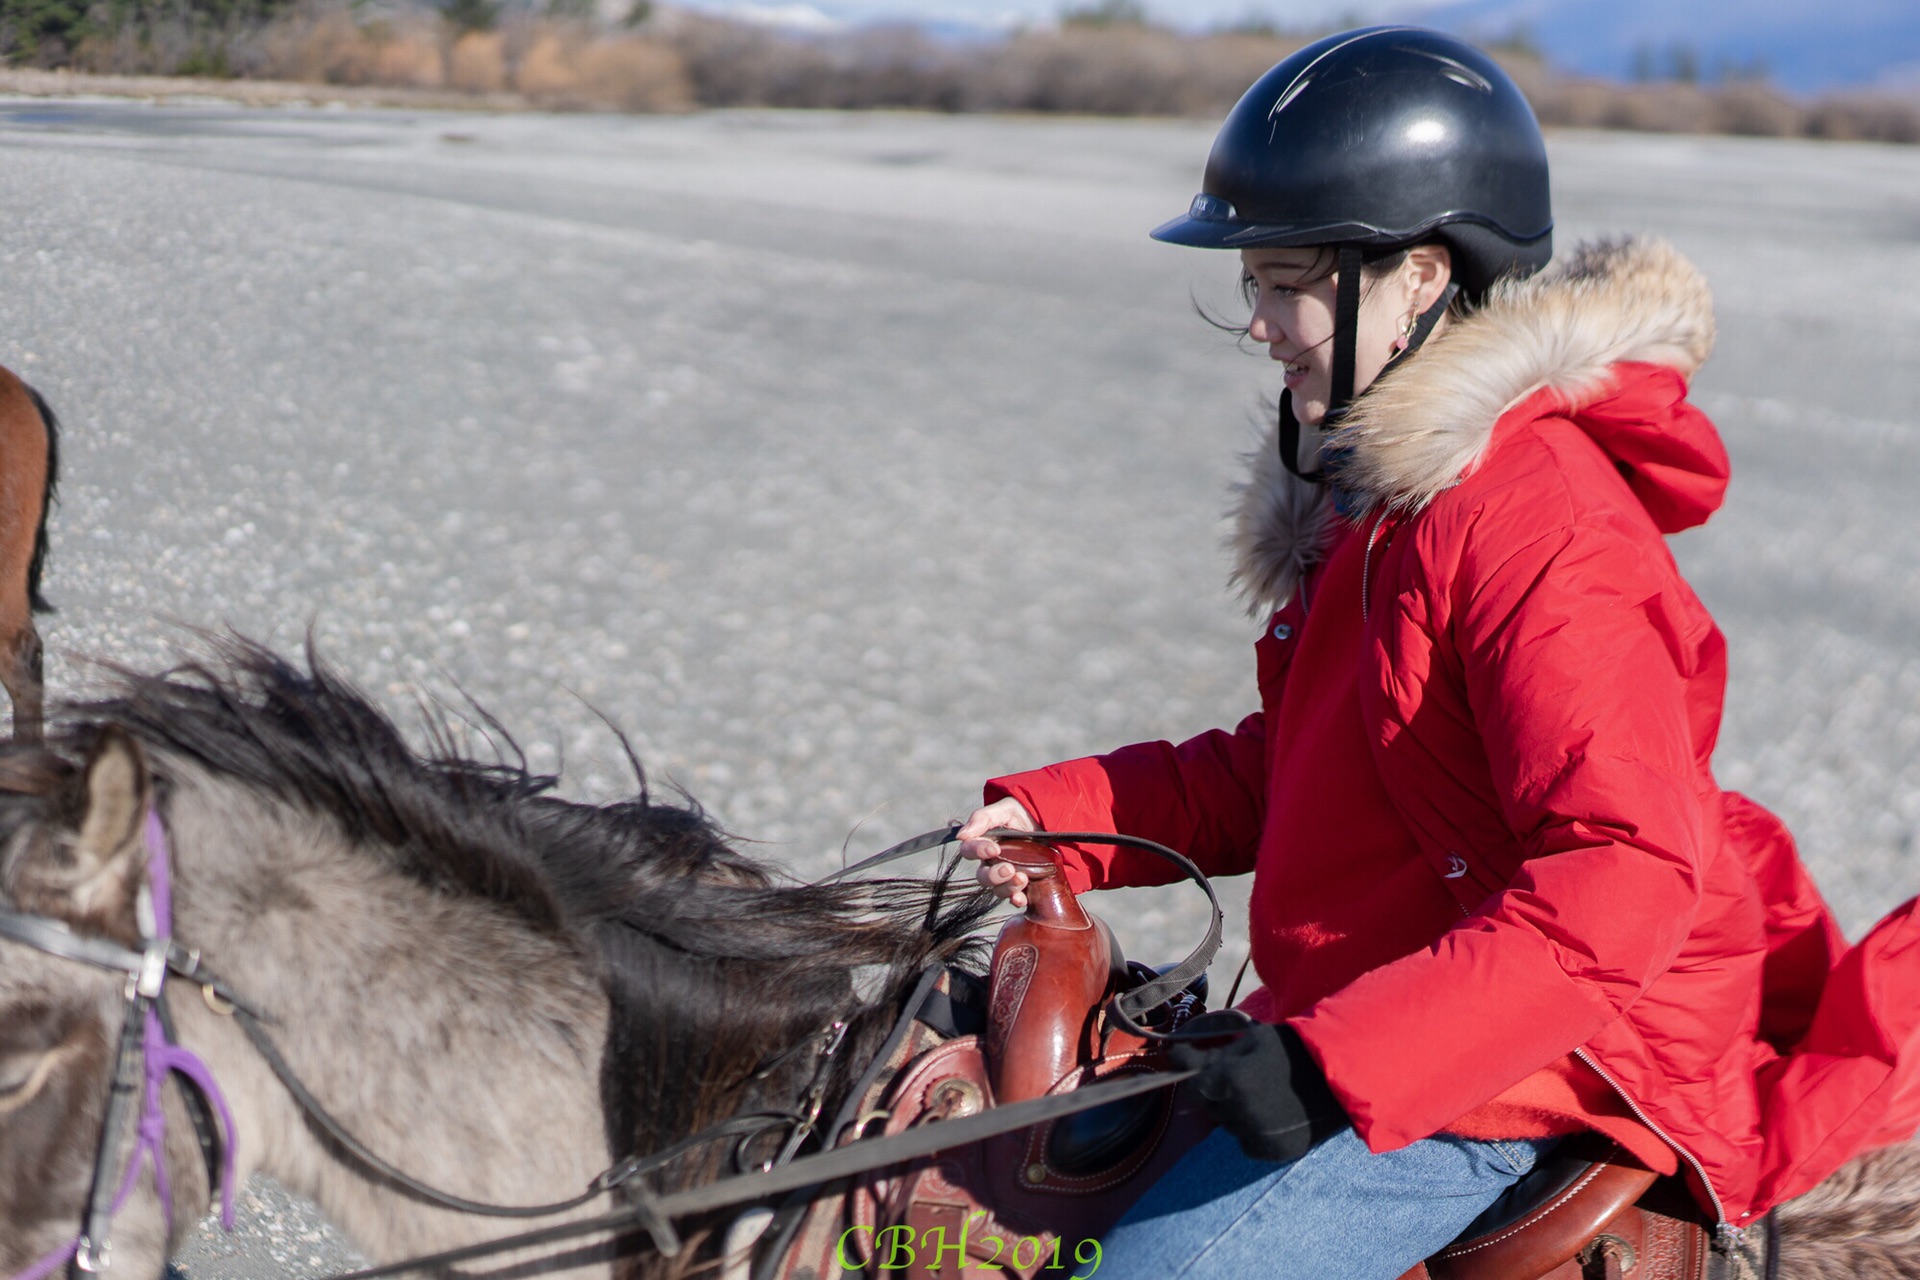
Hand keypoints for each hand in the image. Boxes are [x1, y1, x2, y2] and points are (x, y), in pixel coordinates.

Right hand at [955, 798, 1036, 907]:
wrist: (1048, 823)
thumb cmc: (1022, 814)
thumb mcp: (1005, 809)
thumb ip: (983, 818)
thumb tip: (961, 835)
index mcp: (983, 844)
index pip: (969, 851)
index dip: (978, 851)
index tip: (994, 849)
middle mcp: (992, 862)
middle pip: (982, 876)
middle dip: (994, 875)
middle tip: (1009, 869)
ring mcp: (1006, 876)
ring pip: (997, 890)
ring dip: (1007, 888)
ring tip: (1022, 879)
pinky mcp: (1022, 885)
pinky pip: (1014, 898)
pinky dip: (1016, 900)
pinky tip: (1022, 898)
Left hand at [1168, 1022, 1347, 1162]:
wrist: (1340, 1076)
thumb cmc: (1294, 1050)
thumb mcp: (1252, 1040)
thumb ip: (1216, 1054)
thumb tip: (1182, 1059)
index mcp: (1232, 1079)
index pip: (1190, 1079)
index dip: (1183, 1064)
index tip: (1180, 1056)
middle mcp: (1240, 1111)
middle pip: (1206, 1103)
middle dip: (1212, 1087)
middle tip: (1231, 1074)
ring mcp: (1257, 1135)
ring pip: (1226, 1124)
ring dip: (1232, 1109)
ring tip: (1258, 1092)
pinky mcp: (1273, 1152)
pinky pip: (1246, 1142)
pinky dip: (1250, 1130)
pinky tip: (1270, 1112)